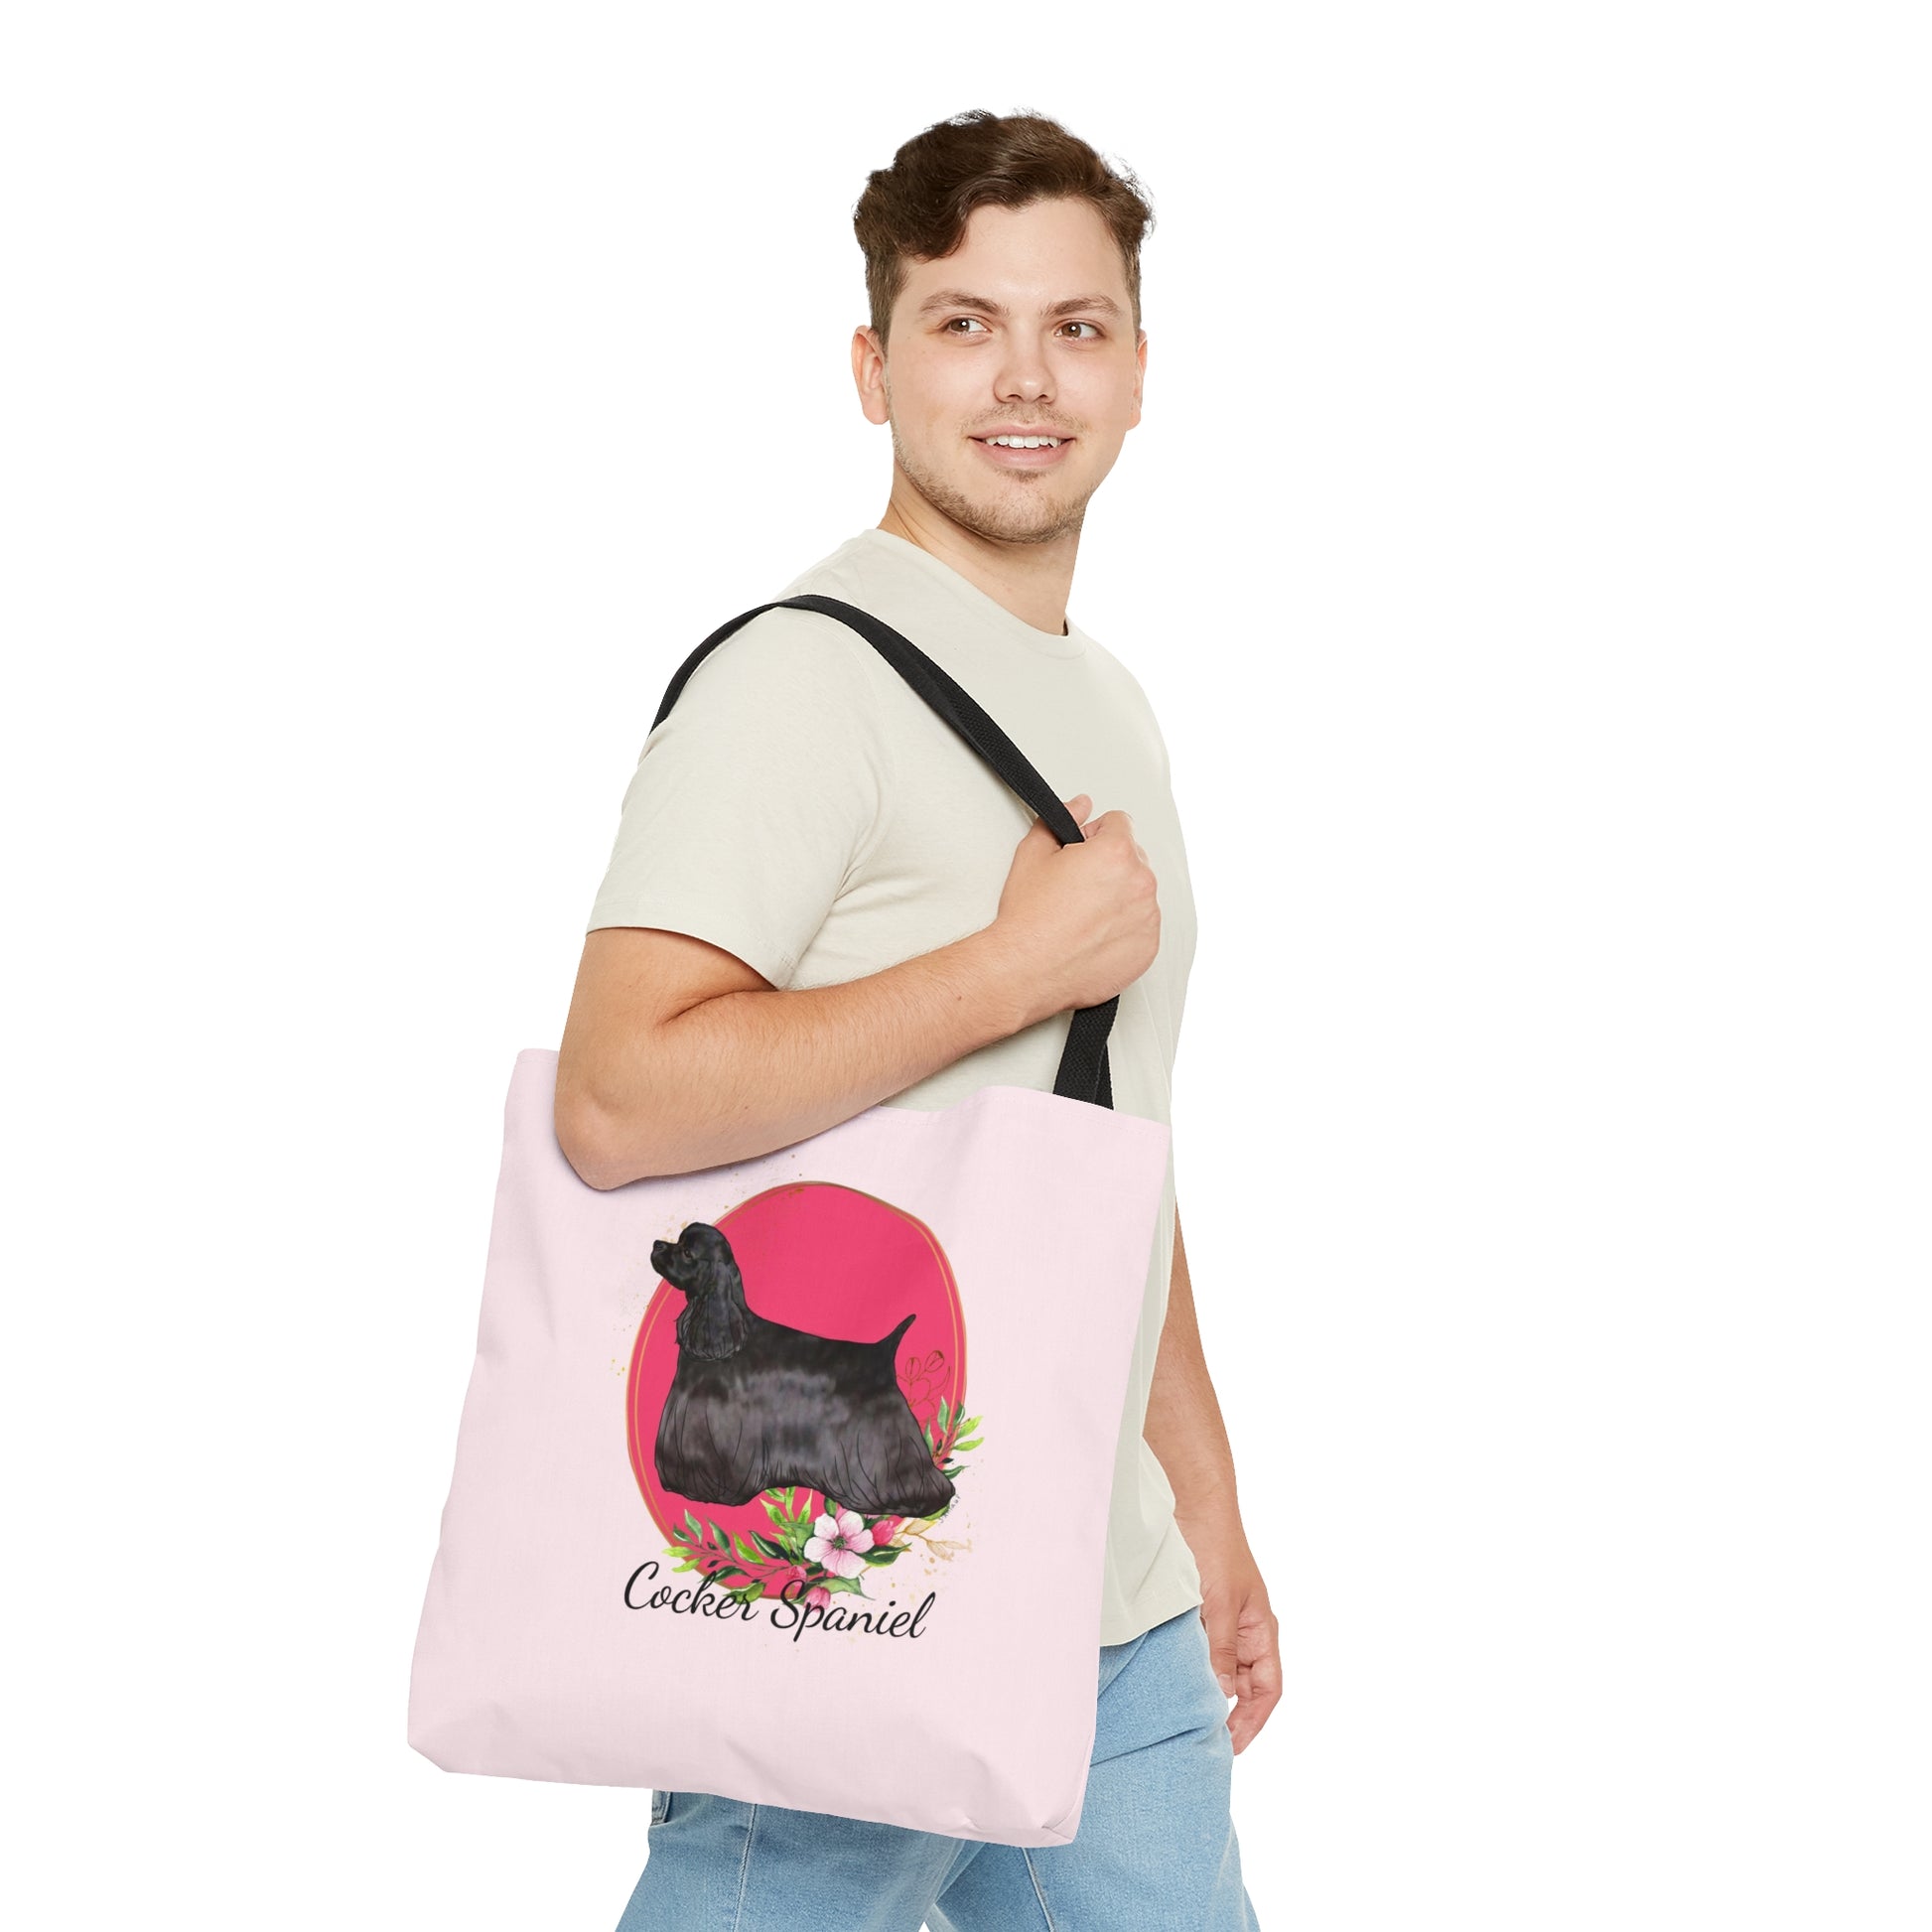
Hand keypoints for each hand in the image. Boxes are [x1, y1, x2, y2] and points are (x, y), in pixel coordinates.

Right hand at [991, 790, 1161, 1022]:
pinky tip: (1093, 936)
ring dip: (1118, 897)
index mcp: (1116, 852)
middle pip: (1133, 857)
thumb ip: (1063, 818)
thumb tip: (1081, 805)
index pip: (1120, 822)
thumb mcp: (1033, 853)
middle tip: (1076, 888)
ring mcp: (1148, 918)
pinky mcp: (1148, 948)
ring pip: (1139, 892)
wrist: (1025, 970)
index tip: (1079, 854)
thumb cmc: (1028, 919)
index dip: (1094, 835)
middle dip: (1110, 865)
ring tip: (1083, 915)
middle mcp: (1140, 883)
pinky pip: (1142, 926)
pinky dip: (1124, 928)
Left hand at [1190, 1522, 1281, 1753]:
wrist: (1193, 1505)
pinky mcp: (1197, 1614)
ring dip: (1205, 1691)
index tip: (1231, 1745)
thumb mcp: (1220, 1604)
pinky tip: (1171, 1680)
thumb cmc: (1216, 1548)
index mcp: (1261, 1630)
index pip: (1267, 1688)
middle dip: (1228, 1713)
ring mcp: (1221, 1622)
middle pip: (1243, 1686)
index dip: (1254, 1721)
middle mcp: (1245, 1630)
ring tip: (1183, 1717)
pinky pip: (1197, 1651)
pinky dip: (1188, 1668)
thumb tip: (1220, 1696)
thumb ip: (1220, 1650)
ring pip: (1218, 1670)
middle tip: (1200, 1739)